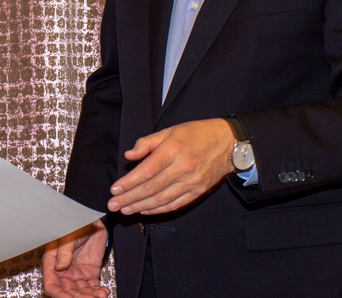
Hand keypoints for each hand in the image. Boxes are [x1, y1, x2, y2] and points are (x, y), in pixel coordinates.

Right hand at [41, 220, 109, 297]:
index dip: (58, 295)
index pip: (51, 284)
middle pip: (68, 292)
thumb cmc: (75, 223)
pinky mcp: (90, 272)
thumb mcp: (68, 235)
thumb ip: (64, 251)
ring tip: (101, 295)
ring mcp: (77, 273)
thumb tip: (59, 267)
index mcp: (53, 262)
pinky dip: (98, 291)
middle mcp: (64, 271)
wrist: (92, 219)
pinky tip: (104, 291)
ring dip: (90, 296)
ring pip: (81, 291)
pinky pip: (93, 286)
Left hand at [107, 119, 235, 215]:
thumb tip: (130, 155)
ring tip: (125, 209)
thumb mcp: (170, 131)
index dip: (129, 182)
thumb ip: (148, 143)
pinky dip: (159, 209)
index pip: (146, 171)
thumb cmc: (197, 134)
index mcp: (173, 150)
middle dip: (129, 198)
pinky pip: (175, 204)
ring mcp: (192, 182)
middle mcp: (183, 168)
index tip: (114, 189)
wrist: (229, 143)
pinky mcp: (198, 191)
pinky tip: (145, 210)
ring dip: (141, 206)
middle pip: (151, 188)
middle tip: (113, 204)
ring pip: (162, 199)